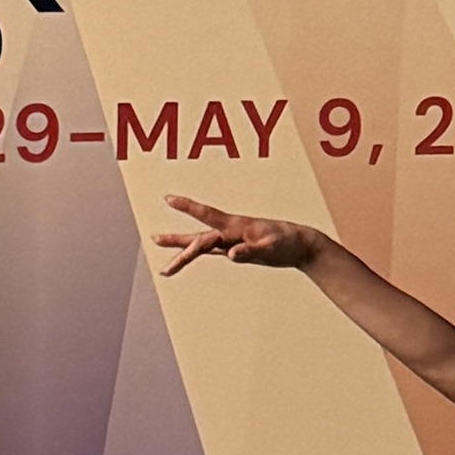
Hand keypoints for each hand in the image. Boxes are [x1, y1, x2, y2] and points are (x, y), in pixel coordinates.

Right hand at [154, 196, 324, 277]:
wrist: (299, 244)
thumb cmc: (287, 242)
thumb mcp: (271, 247)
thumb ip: (251, 250)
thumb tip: (231, 255)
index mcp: (236, 226)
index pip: (207, 215)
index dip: (188, 206)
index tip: (169, 198)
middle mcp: (230, 231)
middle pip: (199, 238)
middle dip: (177, 240)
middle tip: (154, 239)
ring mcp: (232, 239)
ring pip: (201, 244)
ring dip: (181, 248)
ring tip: (161, 251)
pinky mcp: (236, 249)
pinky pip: (211, 251)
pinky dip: (197, 253)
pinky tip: (185, 256)